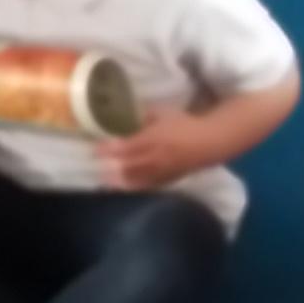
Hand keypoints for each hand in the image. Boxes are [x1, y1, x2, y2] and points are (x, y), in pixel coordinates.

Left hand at [95, 108, 214, 192]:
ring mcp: (161, 171)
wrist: (208, 143)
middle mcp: (155, 157)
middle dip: (110, 167)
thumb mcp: (163, 114)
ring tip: (105, 181)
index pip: (126, 146)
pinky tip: (123, 188)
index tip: (96, 150)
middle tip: (95, 167)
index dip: (109, 149)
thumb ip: (144, 117)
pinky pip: (147, 186)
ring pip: (136, 179)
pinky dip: (133, 187)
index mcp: (154, 138)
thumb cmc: (184, 125)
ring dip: (119, 181)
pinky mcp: (166, 180)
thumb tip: (127, 119)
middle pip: (128, 166)